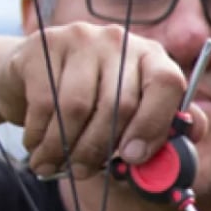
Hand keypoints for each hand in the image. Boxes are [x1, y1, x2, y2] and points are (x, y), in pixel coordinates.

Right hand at [0, 23, 206, 178]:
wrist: (35, 76)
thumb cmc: (94, 106)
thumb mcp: (129, 117)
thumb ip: (157, 136)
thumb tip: (175, 163)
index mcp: (153, 59)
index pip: (167, 84)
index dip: (153, 124)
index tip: (133, 157)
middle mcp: (121, 42)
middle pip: (119, 104)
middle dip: (99, 149)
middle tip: (83, 172)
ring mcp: (82, 38)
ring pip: (77, 107)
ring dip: (64, 147)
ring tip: (53, 166)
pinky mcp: (45, 44)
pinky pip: (44, 102)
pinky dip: (39, 135)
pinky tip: (37, 149)